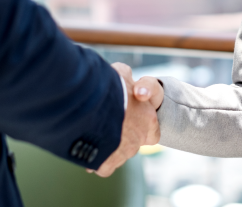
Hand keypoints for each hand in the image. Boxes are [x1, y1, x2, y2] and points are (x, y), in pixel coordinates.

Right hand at [93, 63, 159, 177]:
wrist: (91, 102)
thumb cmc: (111, 86)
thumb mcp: (122, 75)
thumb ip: (128, 78)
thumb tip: (127, 77)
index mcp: (148, 120)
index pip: (152, 131)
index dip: (142, 125)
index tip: (130, 119)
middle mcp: (139, 139)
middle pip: (133, 142)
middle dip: (122, 135)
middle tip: (107, 124)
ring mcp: (123, 153)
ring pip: (118, 154)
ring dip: (109, 146)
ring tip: (94, 132)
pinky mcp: (107, 164)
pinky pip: (103, 165)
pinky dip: (97, 160)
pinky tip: (89, 149)